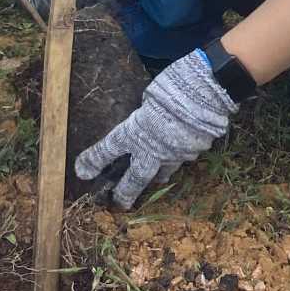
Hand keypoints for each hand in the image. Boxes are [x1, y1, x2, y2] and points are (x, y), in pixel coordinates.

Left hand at [73, 47, 236, 207]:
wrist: (207, 92)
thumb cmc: (174, 86)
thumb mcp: (149, 97)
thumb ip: (143, 115)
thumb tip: (145, 121)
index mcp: (134, 131)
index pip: (108, 150)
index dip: (93, 161)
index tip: (82, 172)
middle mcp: (152, 149)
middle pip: (134, 177)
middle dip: (125, 192)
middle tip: (118, 203)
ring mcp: (174, 154)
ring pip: (161, 173)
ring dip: (154, 179)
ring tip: (152, 183)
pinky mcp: (194, 152)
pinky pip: (181, 159)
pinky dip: (176, 158)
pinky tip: (178, 153)